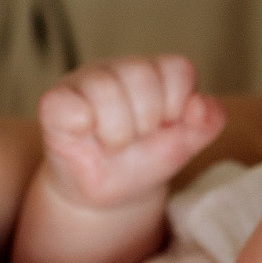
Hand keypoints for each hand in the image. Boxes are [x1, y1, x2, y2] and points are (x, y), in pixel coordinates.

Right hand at [38, 56, 225, 212]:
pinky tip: (86, 136)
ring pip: (104, 87)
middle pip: (140, 73)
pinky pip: (67, 104)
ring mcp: (83, 81)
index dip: (176, 106)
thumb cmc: (144, 160)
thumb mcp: (184, 145)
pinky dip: (83, 125)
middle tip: (136, 139)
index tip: (164, 127)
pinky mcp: (54, 103)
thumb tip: (201, 103)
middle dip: (147, 121)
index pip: (177, 68)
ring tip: (114, 144)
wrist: (110, 194)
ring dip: (118, 132)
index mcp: (153, 71)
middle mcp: (118, 68)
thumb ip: (207, 122)